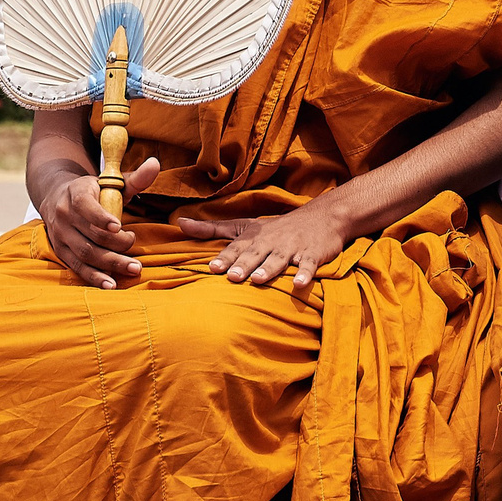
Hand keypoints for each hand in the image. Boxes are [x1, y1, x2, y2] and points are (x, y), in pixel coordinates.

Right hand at [43, 157, 159, 289]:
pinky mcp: (61, 250)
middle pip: (90, 235)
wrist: (57, 196)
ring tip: (132, 269)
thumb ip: (134, 178)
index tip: (119, 226)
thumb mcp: (110, 182)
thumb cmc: (93, 191)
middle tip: (138, 256)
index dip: (101, 217)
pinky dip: (93, 276)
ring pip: (84, 253)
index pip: (85, 205)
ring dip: (109, 264)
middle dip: (116, 246)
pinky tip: (110, 284)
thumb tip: (155, 164)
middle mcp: (64, 214)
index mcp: (76, 194)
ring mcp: (60, 234)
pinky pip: (77, 266)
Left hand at [178, 196, 353, 289]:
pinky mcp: (313, 254)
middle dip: (244, 264)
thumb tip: (179, 223)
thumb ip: (212, 229)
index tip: (212, 267)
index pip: (237, 247)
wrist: (322, 216)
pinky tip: (300, 284)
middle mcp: (271, 241)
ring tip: (257, 280)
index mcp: (254, 237)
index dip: (225, 257)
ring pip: (279, 259)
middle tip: (232, 276)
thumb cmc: (277, 227)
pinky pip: (308, 265)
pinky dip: (305, 274)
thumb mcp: (244, 226)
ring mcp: (292, 247)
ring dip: (269, 269)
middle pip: (255, 254)